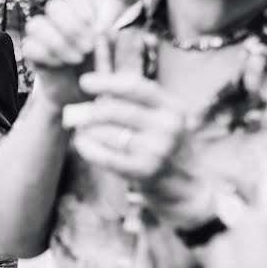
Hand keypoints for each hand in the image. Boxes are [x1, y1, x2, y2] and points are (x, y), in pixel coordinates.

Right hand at [24, 0, 140, 108]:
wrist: (86, 99)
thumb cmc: (106, 74)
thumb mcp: (121, 58)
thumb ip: (122, 42)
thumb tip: (123, 30)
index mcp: (85, 10)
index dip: (85, 8)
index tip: (97, 27)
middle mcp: (63, 18)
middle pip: (55, 5)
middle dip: (72, 25)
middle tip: (89, 47)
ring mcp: (45, 34)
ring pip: (37, 23)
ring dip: (58, 41)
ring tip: (77, 59)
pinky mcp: (34, 52)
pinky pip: (29, 45)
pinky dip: (46, 54)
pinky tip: (61, 65)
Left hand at [65, 72, 200, 217]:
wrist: (189, 185)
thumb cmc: (169, 145)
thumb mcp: (166, 117)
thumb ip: (140, 99)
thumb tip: (101, 88)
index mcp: (174, 107)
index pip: (135, 87)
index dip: (106, 82)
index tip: (84, 82)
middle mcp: (168, 127)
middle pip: (114, 110)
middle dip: (90, 111)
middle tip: (77, 114)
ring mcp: (156, 150)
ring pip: (106, 133)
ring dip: (87, 130)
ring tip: (81, 129)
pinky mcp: (144, 172)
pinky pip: (106, 156)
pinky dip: (88, 148)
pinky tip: (82, 143)